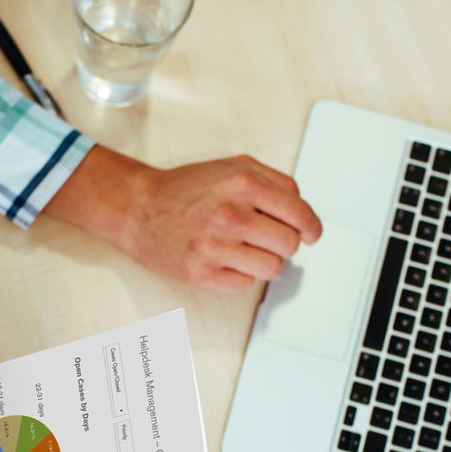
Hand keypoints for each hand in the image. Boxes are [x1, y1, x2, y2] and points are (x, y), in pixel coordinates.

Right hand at [45, 145, 321, 292]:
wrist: (138, 207)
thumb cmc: (185, 188)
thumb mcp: (233, 167)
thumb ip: (273, 183)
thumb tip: (302, 213)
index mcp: (243, 183)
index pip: (300, 213)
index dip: (311, 227)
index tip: (312, 234)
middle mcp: (231, 215)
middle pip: (290, 244)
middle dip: (284, 243)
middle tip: (268, 240)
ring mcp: (216, 247)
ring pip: (272, 268)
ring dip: (263, 261)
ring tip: (244, 250)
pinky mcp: (201, 273)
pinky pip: (244, 284)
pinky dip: (239, 275)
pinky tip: (223, 260)